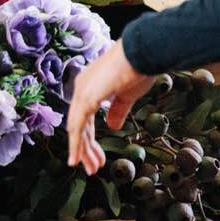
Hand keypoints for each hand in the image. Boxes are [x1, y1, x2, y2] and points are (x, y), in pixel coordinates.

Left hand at [64, 44, 154, 174]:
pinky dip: (76, 143)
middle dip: (86, 149)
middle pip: (79, 126)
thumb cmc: (139, 68)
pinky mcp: (87, 96)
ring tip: (89, 169)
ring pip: (76, 128)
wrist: (144, 51)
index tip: (97, 158)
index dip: (90, 140)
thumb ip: (117, 111)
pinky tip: (76, 158)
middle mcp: (82, 88)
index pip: (85, 119)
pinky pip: (78, 125)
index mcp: (90, 87)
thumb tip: (112, 127)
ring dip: (81, 150)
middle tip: (92, 169)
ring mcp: (82, 91)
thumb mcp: (127, 96)